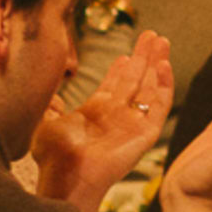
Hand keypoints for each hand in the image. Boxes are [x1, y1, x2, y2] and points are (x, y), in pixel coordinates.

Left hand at [33, 32, 172, 211]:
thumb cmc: (54, 157)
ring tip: (162, 41)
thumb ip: (50, 108)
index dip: (121, 68)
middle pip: (135, 80)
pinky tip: (164, 64)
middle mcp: (117, 116)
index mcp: (96, 112)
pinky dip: (165, 85)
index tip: (125, 53)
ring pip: (150, 88)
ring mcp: (133, 124)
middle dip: (143, 57)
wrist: (67, 175)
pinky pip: (160, 106)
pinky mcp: (145, 133)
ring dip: (157, 63)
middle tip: (151, 36)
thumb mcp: (46, 124)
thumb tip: (48, 96)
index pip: (114, 85)